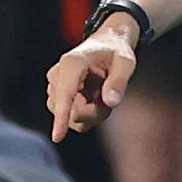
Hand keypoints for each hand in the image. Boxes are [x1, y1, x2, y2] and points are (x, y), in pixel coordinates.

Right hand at [47, 15, 140, 138]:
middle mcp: (57, 75)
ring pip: (72, 118)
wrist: (106, 43)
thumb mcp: (126, 62)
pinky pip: (71, 118)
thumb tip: (110, 102)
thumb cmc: (115, 51)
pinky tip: (93, 98)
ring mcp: (54, 87)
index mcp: (72, 64)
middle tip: (111, 96)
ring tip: (102, 94)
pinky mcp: (56, 96)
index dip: (61, 117)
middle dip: (95, 113)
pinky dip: (86, 113)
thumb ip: (119, 81)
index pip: (65, 95)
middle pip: (73, 112)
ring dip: (92, 113)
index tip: (57, 137)